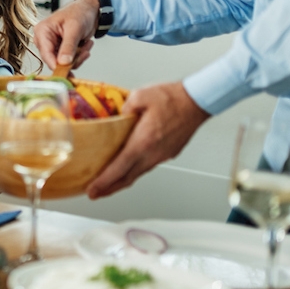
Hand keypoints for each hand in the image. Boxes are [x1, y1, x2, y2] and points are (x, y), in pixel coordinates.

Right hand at [33, 0, 98, 69]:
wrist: (90, 10)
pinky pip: (70, 61)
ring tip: (86, 45)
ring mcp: (53, 46)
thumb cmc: (79, 12)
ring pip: (64, 63)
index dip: (56, 64)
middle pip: (54, 60)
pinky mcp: (61, 50)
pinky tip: (85, 45)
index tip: (67, 72)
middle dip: (72, 58)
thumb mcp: (74, 28)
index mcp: (42, 31)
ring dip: (78, 57)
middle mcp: (45, 40)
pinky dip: (80, 56)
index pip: (46, 53)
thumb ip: (68, 46)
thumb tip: (63, 62)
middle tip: (84, 51)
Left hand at [86, 82, 210, 198]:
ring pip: (138, 173)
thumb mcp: (140, 95)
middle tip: (94, 193)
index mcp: (143, 141)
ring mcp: (162, 155)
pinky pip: (148, 165)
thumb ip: (124, 107)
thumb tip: (116, 115)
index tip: (92, 189)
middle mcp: (153, 153)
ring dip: (122, 180)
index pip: (119, 168)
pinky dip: (134, 170)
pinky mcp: (169, 153)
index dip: (104, 182)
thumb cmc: (173, 98)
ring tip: (108, 182)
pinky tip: (128, 166)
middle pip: (127, 178)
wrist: (197, 101)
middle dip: (109, 188)